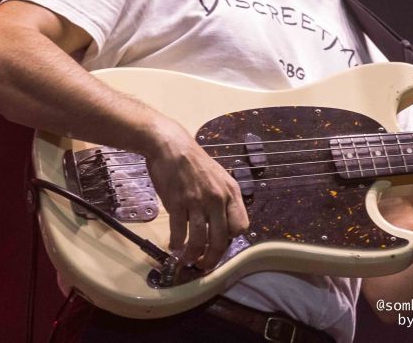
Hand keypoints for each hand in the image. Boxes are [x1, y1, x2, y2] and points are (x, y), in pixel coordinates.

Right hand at [143, 118, 249, 269]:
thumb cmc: (194, 163)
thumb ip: (221, 200)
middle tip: (204, 265)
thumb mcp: (218, 178)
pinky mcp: (177, 203)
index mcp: (231, 192)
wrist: (172, 147)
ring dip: (193, 255)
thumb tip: (220, 224)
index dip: (231, 240)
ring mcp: (198, 201)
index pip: (241, 225)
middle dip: (212, 257)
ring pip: (200, 239)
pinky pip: (180, 232)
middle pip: (222, 238)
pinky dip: (176, 244)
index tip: (219, 244)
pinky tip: (173, 246)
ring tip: (187, 260)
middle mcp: (218, 198)